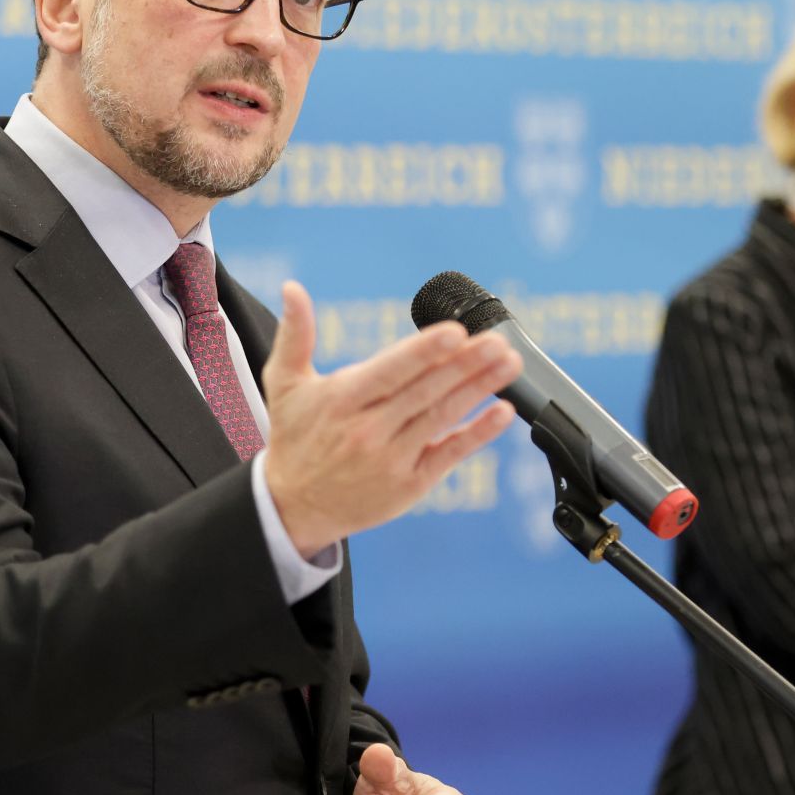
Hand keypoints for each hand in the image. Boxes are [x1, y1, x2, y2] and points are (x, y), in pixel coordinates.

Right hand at [262, 282, 521, 556]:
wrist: (296, 506)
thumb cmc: (295, 437)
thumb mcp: (284, 384)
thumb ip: (294, 334)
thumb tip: (292, 287)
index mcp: (342, 399)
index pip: (389, 371)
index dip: (424, 352)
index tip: (456, 332)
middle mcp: (368, 429)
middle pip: (425, 391)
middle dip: (466, 364)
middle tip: (499, 341)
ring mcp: (392, 459)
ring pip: (442, 417)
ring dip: (480, 389)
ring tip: (510, 364)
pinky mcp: (410, 484)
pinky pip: (450, 454)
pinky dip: (478, 433)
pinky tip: (503, 412)